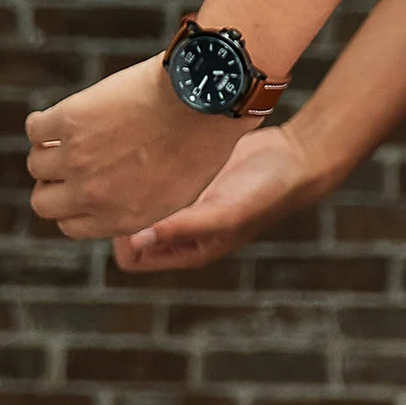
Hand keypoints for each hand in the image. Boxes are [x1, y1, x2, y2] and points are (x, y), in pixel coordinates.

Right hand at [25, 57, 253, 239]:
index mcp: (123, 219)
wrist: (197, 103)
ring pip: (36, 165)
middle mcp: (95, 196)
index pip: (71, 227)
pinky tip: (61, 117)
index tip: (78, 190)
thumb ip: (140, 206)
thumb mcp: (175, 196)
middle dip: (51, 187)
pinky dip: (43, 124)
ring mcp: (78, 159)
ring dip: (46, 152)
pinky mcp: (68, 121)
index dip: (73, 208)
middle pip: (44, 203)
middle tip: (63, 166)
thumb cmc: (196, 146)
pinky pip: (35, 130)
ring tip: (64, 138)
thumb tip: (118, 205)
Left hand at [112, 125, 327, 274]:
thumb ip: (183, 228)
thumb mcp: (224, 215)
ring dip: (126, 184)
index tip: (120, 207)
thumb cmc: (263, 196)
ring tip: (126, 160)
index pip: (131, 257)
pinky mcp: (181, 174)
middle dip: (115, 209)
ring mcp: (178, 201)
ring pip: (133, 199)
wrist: (290, 159)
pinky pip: (147, 174)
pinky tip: (142, 147)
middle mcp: (178, 229)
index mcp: (185, 250)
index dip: (119, 237)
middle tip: (115, 178)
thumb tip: (136, 238)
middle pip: (125, 228)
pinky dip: (140, 165)